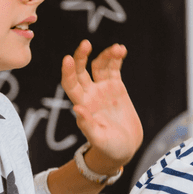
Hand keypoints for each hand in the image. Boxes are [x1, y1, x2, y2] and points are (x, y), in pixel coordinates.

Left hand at [60, 40, 142, 174]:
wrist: (124, 149)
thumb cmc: (109, 148)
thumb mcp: (99, 139)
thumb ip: (87, 125)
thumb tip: (76, 109)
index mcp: (82, 104)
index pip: (70, 83)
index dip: (68, 71)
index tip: (68, 59)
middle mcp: (90, 94)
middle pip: (82, 70)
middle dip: (82, 56)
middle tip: (86, 44)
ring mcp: (103, 90)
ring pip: (100, 66)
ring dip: (106, 55)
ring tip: (118, 49)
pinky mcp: (117, 88)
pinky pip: (114, 69)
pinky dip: (117, 59)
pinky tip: (121, 50)